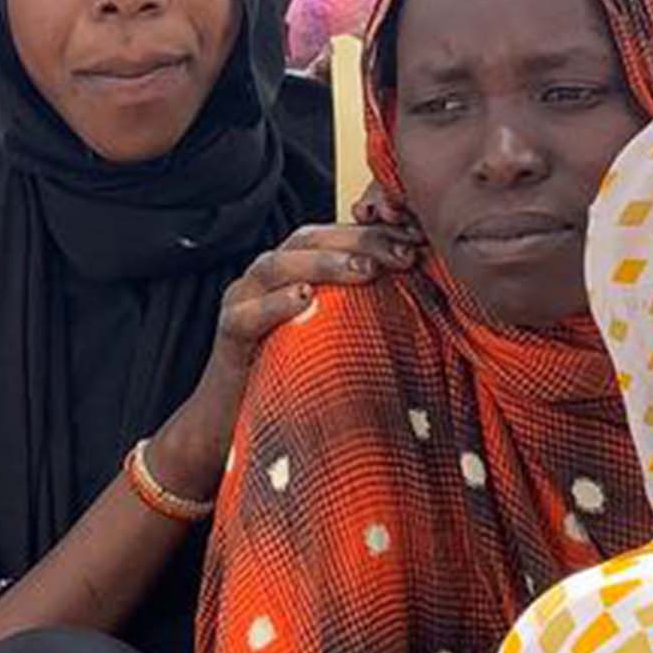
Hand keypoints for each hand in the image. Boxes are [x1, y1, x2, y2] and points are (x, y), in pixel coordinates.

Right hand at [151, 223, 422, 495]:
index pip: (334, 233)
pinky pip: (246, 314)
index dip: (375, 231)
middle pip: (307, 238)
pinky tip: (303, 299)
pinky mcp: (227, 335)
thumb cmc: (297, 376)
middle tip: (402, 255)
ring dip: (321, 263)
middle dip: (357, 241)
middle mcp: (266, 278)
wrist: (235, 422)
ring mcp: (241, 302)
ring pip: (275, 266)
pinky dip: (273, 304)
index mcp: (295, 270)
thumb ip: (369, 306)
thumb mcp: (340, 334)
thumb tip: (424, 286)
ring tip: (364, 270)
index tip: (420, 239)